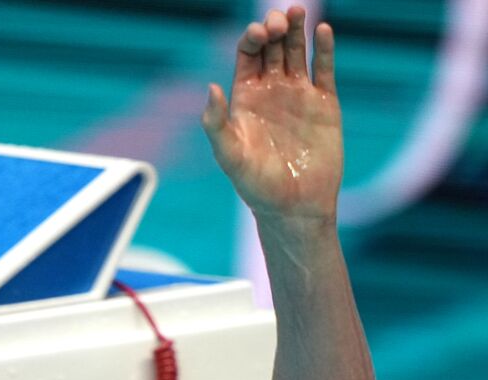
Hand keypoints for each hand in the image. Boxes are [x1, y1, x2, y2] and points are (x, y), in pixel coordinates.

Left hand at [202, 6, 342, 222]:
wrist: (294, 206)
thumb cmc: (256, 186)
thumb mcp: (230, 156)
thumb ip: (216, 124)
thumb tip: (210, 87)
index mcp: (245, 99)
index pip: (247, 55)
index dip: (251, 38)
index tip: (258, 34)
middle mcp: (271, 91)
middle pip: (272, 47)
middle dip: (273, 29)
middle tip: (278, 22)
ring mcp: (298, 95)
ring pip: (297, 52)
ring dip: (297, 30)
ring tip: (296, 11)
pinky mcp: (324, 103)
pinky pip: (324, 69)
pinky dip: (324, 49)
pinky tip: (323, 30)